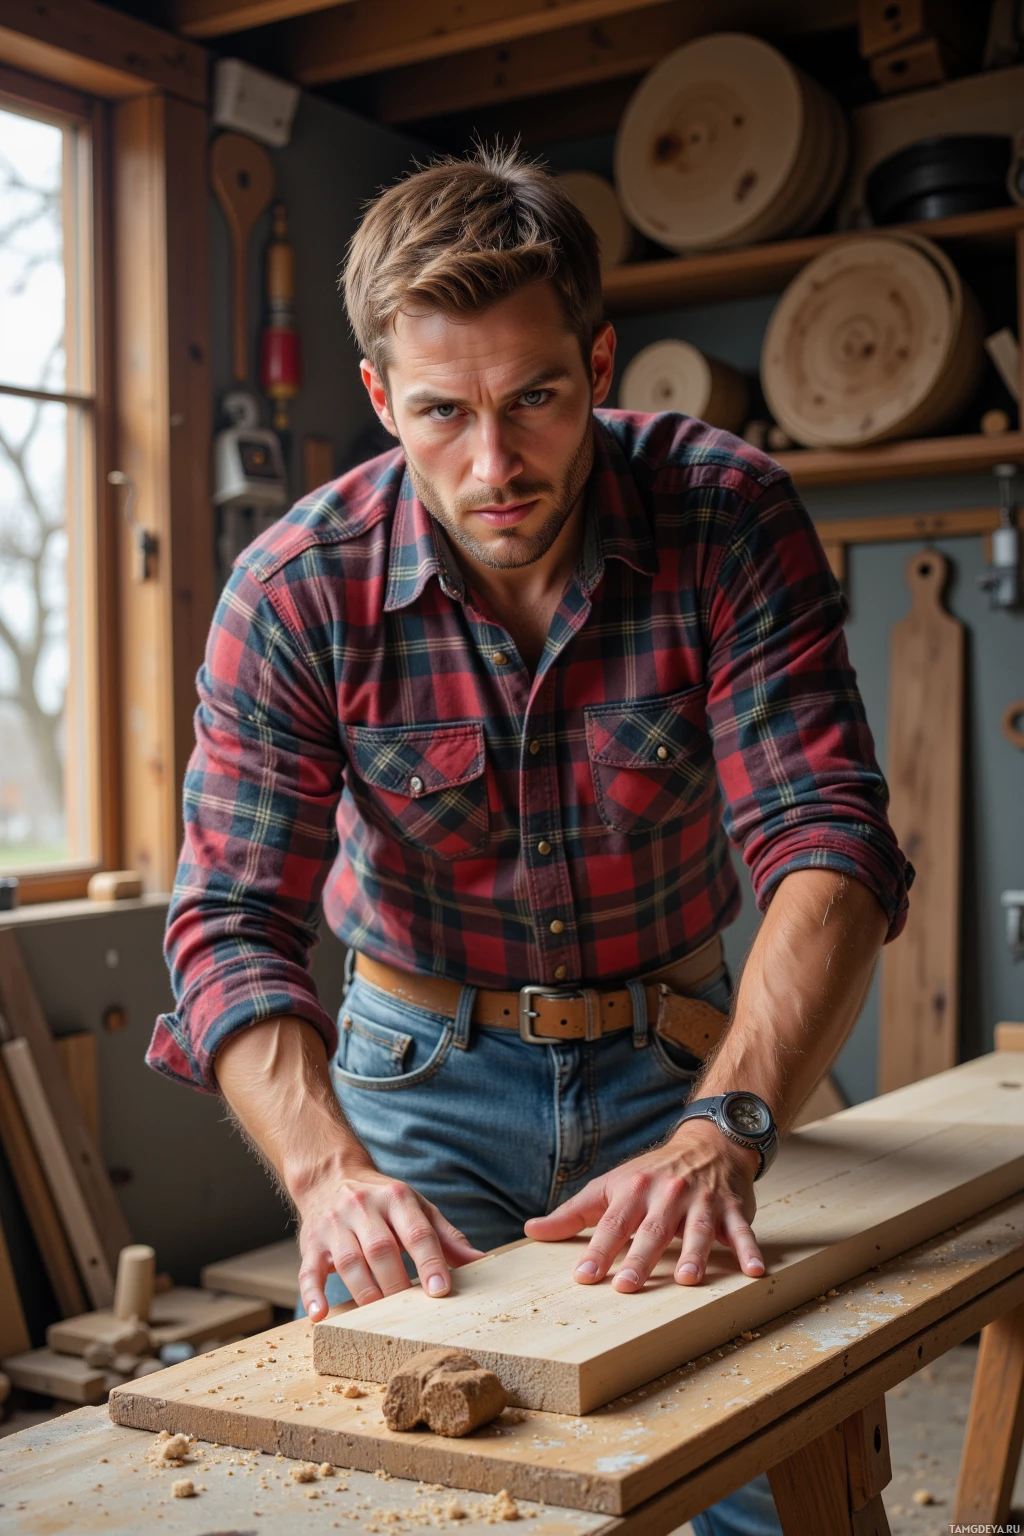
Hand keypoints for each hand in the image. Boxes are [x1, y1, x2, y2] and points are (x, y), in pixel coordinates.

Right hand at [295, 1163, 484, 1319]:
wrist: (331, 1176)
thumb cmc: (384, 1201)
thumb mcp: (417, 1208)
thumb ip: (447, 1236)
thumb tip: (481, 1261)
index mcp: (396, 1199)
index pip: (416, 1231)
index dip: (430, 1261)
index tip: (440, 1290)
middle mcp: (363, 1208)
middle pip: (381, 1249)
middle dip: (397, 1283)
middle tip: (412, 1314)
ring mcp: (334, 1226)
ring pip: (348, 1262)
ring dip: (365, 1292)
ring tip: (378, 1319)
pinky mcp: (310, 1244)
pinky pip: (308, 1270)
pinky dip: (313, 1294)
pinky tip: (320, 1315)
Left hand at [523, 1122, 763, 1291]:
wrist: (708, 1142)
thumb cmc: (652, 1174)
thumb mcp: (610, 1186)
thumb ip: (574, 1214)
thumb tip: (532, 1231)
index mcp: (634, 1191)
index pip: (613, 1224)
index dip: (598, 1250)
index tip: (584, 1277)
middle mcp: (667, 1195)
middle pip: (652, 1230)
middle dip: (639, 1258)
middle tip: (627, 1287)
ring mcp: (702, 1202)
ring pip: (696, 1230)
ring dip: (693, 1254)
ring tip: (686, 1280)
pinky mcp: (732, 1210)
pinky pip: (742, 1231)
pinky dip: (749, 1250)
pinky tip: (755, 1272)